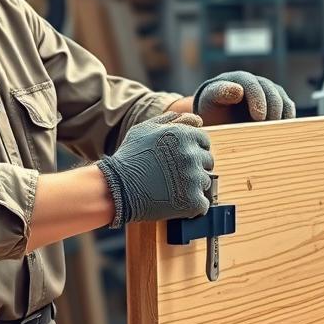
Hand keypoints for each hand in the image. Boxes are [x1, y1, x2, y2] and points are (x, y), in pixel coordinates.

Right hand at [96, 112, 212, 226]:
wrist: (116, 188)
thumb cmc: (129, 158)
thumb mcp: (145, 129)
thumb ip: (172, 120)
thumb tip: (197, 119)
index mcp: (184, 135)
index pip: (204, 142)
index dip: (192, 150)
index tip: (177, 159)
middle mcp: (192, 154)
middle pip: (207, 162)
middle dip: (193, 167)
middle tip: (172, 174)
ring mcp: (194, 178)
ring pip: (205, 182)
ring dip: (193, 185)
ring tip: (171, 188)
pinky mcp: (193, 201)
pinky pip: (203, 203)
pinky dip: (192, 204)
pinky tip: (176, 201)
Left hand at [193, 71, 294, 124]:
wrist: (220, 118)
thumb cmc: (213, 109)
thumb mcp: (210, 101)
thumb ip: (220, 93)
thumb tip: (238, 90)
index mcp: (239, 79)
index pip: (252, 85)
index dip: (258, 100)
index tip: (258, 117)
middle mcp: (257, 82)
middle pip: (271, 92)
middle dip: (272, 109)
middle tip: (268, 127)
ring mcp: (269, 91)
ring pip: (282, 99)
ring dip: (280, 115)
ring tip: (272, 131)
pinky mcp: (278, 102)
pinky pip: (288, 108)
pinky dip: (287, 118)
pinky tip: (281, 131)